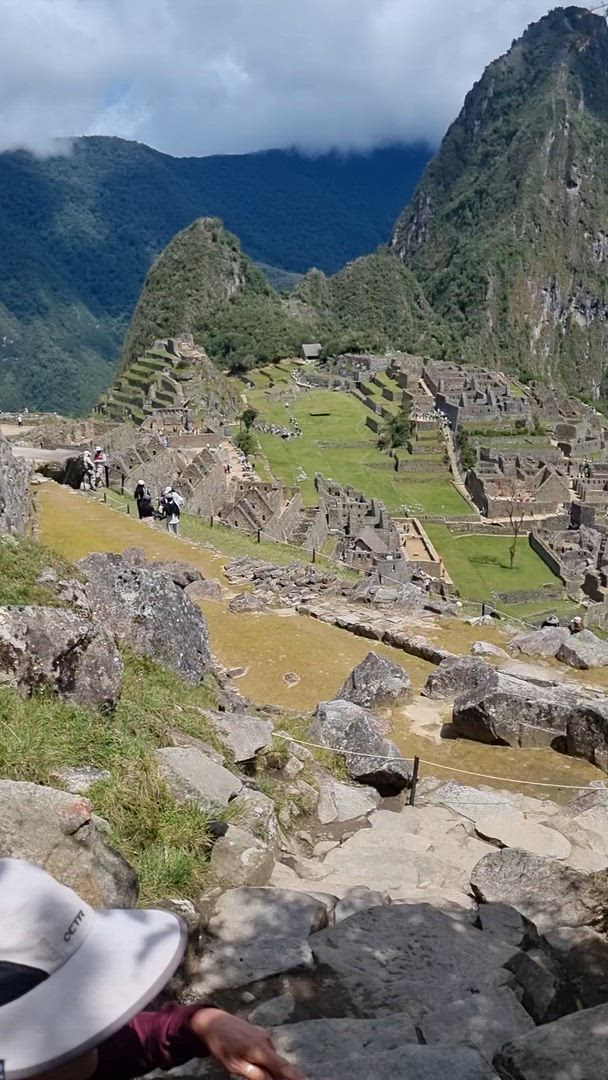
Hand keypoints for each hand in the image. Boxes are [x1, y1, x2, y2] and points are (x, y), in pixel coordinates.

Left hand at [190, 1008, 304, 1079]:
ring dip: (272, 1068)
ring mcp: (263, 1035)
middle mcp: (266, 1040)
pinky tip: (257, 1063)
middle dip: (284, 1075)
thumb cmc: (221, 1045)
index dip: (295, 1076)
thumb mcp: (234, 1064)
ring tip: (257, 1070)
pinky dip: (267, 1060)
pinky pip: (268, 1051)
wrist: (213, 1021)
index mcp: (259, 1050)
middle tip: (289, 1078)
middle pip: (280, 1063)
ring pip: (272, 1058)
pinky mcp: (260, 1033)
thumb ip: (254, 1073)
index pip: (282, 1067)